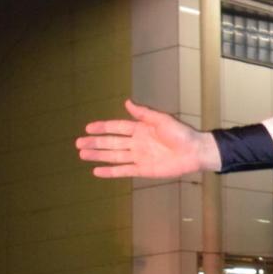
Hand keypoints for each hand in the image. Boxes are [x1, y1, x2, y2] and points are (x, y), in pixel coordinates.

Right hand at [75, 99, 220, 177]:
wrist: (195, 151)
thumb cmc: (181, 133)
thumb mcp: (162, 120)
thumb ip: (143, 113)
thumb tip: (127, 101)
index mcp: (141, 129)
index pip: (117, 127)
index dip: (102, 127)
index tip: (87, 128)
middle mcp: (137, 143)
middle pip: (111, 143)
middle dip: (95, 143)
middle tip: (78, 143)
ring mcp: (139, 157)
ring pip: (114, 156)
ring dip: (98, 155)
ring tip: (82, 154)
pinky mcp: (143, 170)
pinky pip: (124, 170)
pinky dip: (110, 172)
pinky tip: (97, 171)